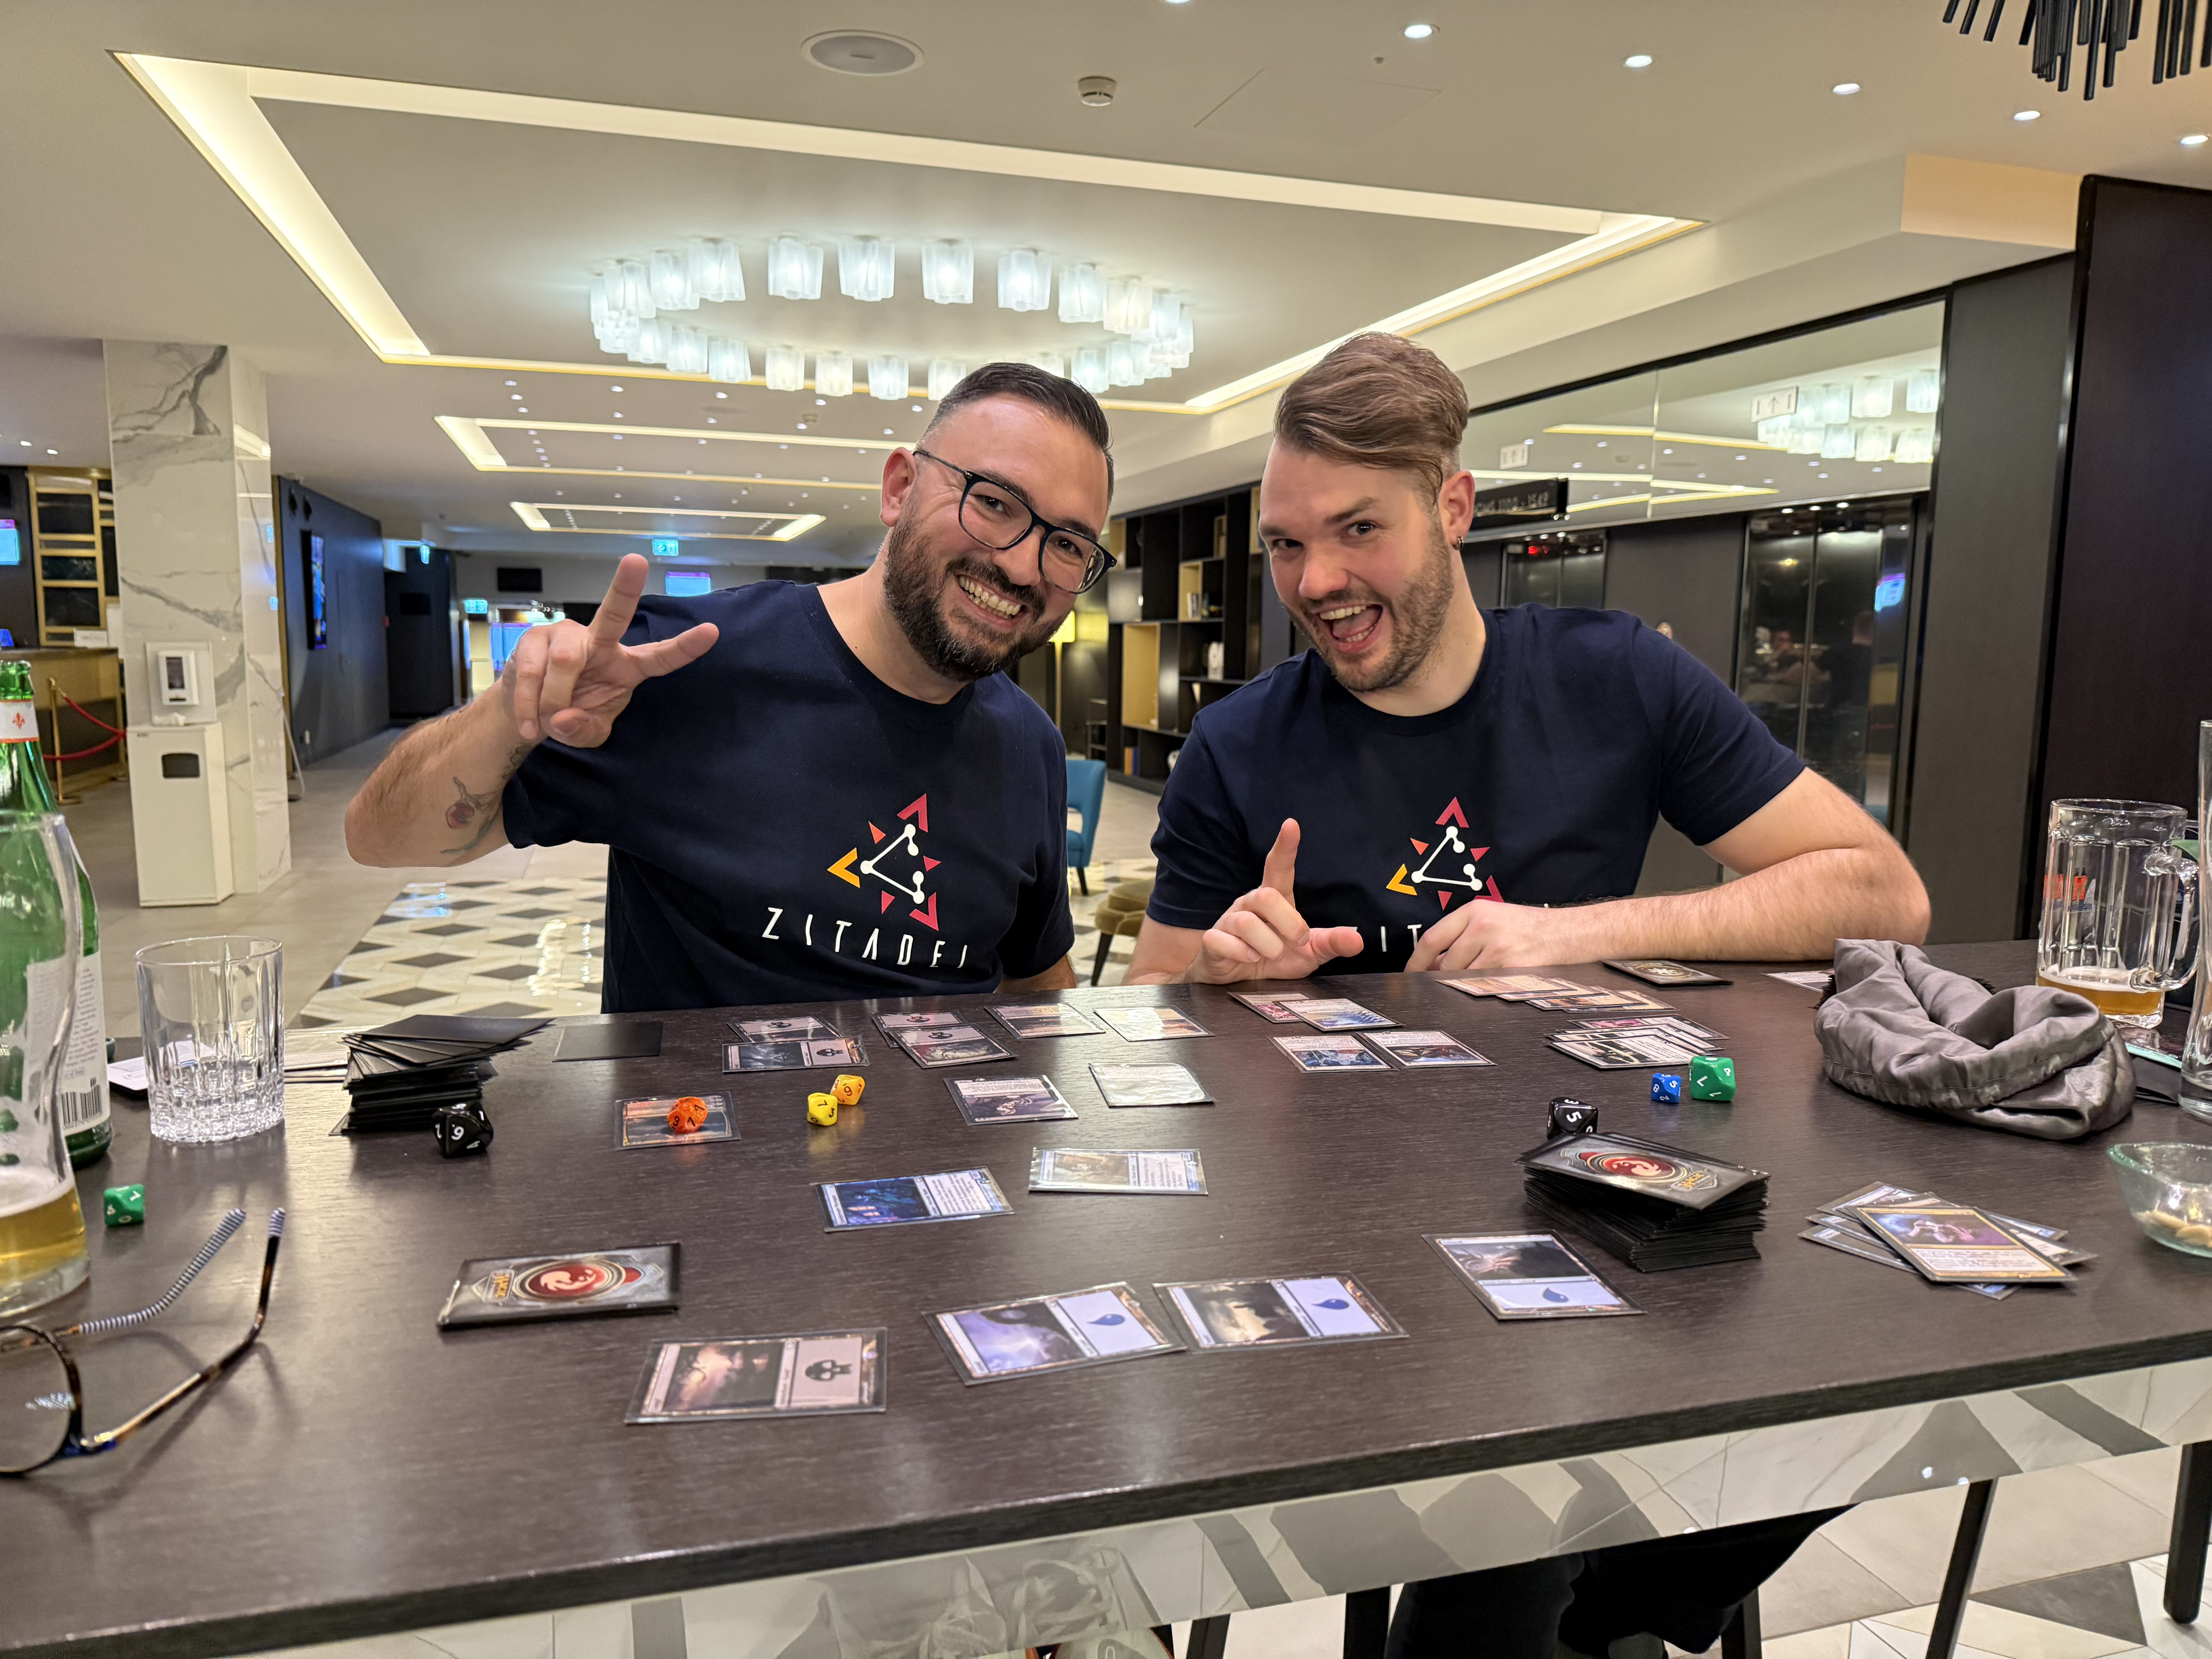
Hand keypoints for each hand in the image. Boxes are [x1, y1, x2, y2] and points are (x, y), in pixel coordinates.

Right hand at [506, 554, 718, 744]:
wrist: (528, 713)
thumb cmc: (570, 715)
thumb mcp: (587, 734)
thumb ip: (583, 730)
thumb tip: (563, 717)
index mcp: (627, 666)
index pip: (661, 657)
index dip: (685, 647)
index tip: (712, 631)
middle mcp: (600, 642)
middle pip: (614, 614)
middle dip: (625, 586)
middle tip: (636, 560)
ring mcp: (566, 635)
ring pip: (565, 661)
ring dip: (553, 699)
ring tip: (545, 722)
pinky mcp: (534, 637)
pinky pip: (532, 670)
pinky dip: (529, 703)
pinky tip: (530, 720)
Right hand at [1186, 820, 1365, 982]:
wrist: (1238, 980)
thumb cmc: (1274, 957)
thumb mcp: (1308, 954)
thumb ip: (1330, 943)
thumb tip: (1358, 940)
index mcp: (1274, 900)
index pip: (1278, 867)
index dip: (1284, 847)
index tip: (1291, 825)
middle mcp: (1250, 903)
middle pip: (1267, 896)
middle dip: (1289, 923)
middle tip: (1298, 942)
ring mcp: (1229, 920)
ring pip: (1246, 923)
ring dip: (1268, 946)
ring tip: (1271, 955)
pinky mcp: (1212, 939)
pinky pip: (1222, 941)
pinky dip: (1241, 954)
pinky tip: (1248, 958)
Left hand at [1405, 898, 1580, 972]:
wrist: (1566, 932)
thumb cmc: (1526, 927)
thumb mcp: (1491, 919)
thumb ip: (1461, 937)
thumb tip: (1431, 965)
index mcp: (1474, 911)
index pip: (1432, 938)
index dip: (1416, 961)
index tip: (1410, 975)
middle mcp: (1483, 926)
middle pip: (1446, 962)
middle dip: (1441, 978)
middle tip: (1444, 985)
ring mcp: (1498, 947)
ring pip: (1464, 977)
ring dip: (1463, 985)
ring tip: (1476, 981)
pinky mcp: (1512, 968)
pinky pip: (1485, 986)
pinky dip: (1482, 990)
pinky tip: (1490, 986)